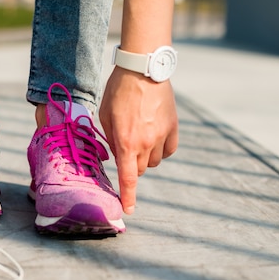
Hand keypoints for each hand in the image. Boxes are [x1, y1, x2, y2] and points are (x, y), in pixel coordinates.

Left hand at [99, 66, 178, 213]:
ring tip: (139, 136)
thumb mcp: (105, 115)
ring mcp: (162, 135)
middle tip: (126, 149)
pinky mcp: (173, 127)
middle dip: (132, 165)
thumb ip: (110, 138)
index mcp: (126, 142)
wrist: (143, 69)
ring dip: (146, 156)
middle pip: (141, 170)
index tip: (128, 210)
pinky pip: (168, 150)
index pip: (128, 178)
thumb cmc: (118, 91)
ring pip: (155, 161)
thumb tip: (115, 154)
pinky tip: (154, 136)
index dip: (128, 196)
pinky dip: (161, 149)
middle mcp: (146, 143)